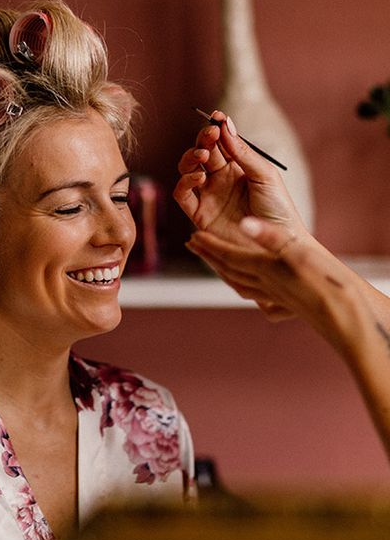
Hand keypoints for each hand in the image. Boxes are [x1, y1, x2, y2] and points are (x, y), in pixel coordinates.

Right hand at [173, 111, 306, 245]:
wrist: (277, 243)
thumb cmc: (279, 209)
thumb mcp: (264, 175)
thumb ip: (243, 152)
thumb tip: (225, 125)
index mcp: (238, 168)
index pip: (220, 143)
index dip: (215, 128)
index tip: (215, 117)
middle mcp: (220, 180)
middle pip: (202, 153)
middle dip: (202, 140)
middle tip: (210, 135)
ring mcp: (208, 196)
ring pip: (187, 170)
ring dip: (190, 158)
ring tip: (202, 156)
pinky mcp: (199, 215)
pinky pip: (183, 195)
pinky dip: (185, 182)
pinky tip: (199, 177)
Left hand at [187, 216, 371, 342]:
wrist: (347, 316)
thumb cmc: (325, 282)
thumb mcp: (298, 252)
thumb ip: (269, 237)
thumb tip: (243, 223)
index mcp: (265, 268)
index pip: (229, 255)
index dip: (210, 245)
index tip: (193, 235)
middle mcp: (265, 283)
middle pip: (228, 268)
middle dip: (208, 255)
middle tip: (192, 243)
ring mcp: (275, 295)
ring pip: (238, 281)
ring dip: (222, 269)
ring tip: (212, 260)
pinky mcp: (287, 302)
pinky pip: (254, 292)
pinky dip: (242, 284)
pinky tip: (247, 285)